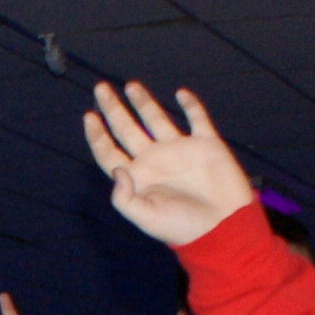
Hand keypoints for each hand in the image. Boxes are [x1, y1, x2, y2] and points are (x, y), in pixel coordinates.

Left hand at [81, 81, 253, 246]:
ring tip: (130, 85)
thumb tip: (116, 169)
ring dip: (144, 102)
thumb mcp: (147, 219)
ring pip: (156, 119)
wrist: (224, 228)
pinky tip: (181, 94)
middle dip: (113, 109)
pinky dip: (191, 105)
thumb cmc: (184, 228)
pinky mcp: (207, 145)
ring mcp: (180, 150)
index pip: (110, 152)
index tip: (89, 117)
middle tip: (101, 89)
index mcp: (139, 177)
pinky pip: (197, 119)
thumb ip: (124, 198)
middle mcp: (155, 160)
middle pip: (127, 129)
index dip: (97, 136)